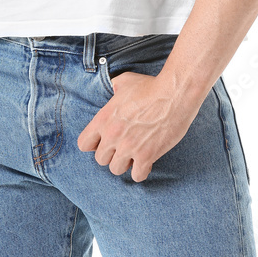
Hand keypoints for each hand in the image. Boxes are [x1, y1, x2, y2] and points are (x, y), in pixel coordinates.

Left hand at [77, 70, 200, 181]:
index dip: (94, 143)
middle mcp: (112, 135)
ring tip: (135, 153)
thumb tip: (114, 89)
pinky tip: (147, 160)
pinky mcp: (146, 156)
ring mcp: (128, 147)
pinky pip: (137, 176)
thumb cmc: (150, 85)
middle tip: (123, 145)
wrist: (173, 94)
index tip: (104, 140)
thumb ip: (115, 87)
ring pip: (116, 169)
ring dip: (125, 163)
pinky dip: (142, 170)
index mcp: (104, 118)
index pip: (83, 144)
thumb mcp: (125, 81)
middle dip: (111, 153)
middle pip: (100, 159)